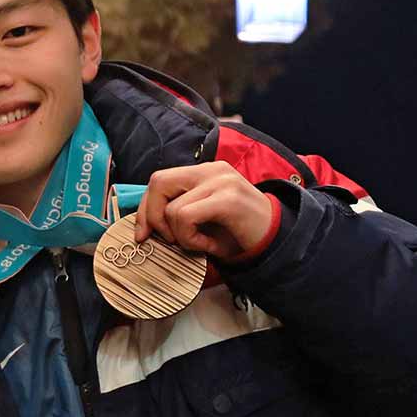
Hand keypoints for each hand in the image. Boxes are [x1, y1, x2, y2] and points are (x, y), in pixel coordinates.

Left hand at [134, 161, 272, 261]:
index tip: (143, 234)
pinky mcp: (227, 198)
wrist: (275, 241)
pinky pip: (186, 217)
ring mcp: (221, 181)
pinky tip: (208, 245)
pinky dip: (190, 239)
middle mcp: (212, 170)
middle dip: (151, 216)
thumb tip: (142, 227)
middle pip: (158, 182)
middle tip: (168, 240)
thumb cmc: (235, 234)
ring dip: (180, 236)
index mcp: (204, 172)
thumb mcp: (201, 219)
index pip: (159, 180)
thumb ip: (176, 212)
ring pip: (172, 208)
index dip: (144, 208)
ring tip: (201, 243)